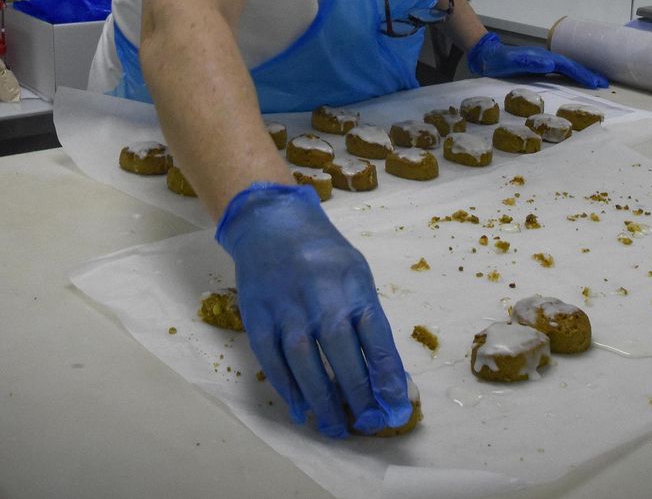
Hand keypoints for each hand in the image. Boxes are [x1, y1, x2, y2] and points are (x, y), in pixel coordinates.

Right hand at [215, 183, 411, 437]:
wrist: (271, 224)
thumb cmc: (323, 255)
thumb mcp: (355, 274)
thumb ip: (368, 319)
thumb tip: (386, 374)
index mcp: (351, 283)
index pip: (375, 334)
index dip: (386, 374)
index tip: (395, 404)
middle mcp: (318, 294)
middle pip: (340, 352)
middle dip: (356, 393)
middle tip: (367, 422)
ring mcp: (285, 306)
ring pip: (304, 362)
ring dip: (322, 399)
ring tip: (335, 426)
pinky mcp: (257, 316)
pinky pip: (272, 360)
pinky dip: (287, 388)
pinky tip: (301, 408)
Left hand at [465, 32, 609, 87]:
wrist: (488, 56)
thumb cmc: (500, 61)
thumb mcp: (513, 63)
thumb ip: (531, 62)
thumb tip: (551, 63)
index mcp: (544, 57)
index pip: (567, 66)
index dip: (582, 74)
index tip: (595, 83)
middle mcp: (547, 58)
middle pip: (572, 65)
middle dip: (588, 74)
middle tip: (604, 83)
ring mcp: (544, 61)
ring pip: (568, 68)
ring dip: (582, 74)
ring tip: (596, 82)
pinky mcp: (540, 66)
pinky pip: (561, 71)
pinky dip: (572, 75)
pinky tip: (576, 80)